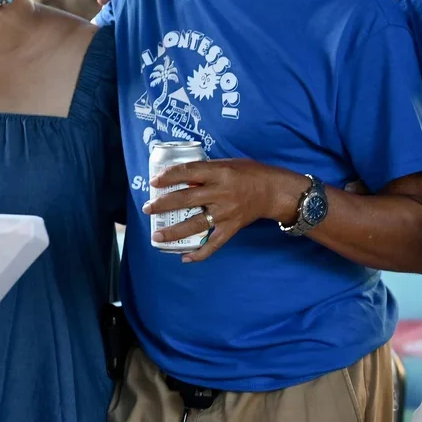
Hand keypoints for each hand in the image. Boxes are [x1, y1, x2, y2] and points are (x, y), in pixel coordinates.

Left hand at [142, 158, 304, 262]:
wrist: (273, 191)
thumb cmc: (250, 173)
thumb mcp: (228, 163)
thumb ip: (207, 170)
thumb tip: (182, 176)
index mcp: (219, 173)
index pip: (189, 172)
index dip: (169, 176)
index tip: (154, 181)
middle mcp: (221, 193)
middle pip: (186, 199)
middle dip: (164, 204)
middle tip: (148, 208)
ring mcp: (226, 212)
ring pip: (195, 224)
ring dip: (174, 231)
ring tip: (157, 235)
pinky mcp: (231, 227)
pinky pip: (214, 243)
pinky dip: (200, 253)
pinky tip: (185, 258)